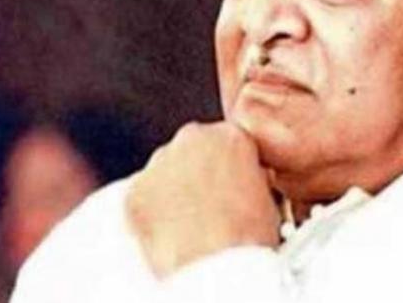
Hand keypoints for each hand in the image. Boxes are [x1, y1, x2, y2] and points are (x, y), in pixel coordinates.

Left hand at [125, 121, 280, 277]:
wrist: (218, 265)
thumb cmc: (247, 237)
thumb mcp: (267, 196)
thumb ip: (248, 177)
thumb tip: (240, 186)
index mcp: (230, 136)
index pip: (226, 142)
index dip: (228, 167)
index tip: (228, 185)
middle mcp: (192, 139)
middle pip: (192, 151)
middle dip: (197, 174)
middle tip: (207, 206)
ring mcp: (160, 163)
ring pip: (165, 172)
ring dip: (173, 192)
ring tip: (189, 224)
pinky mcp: (135, 190)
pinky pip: (142, 197)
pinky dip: (152, 213)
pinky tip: (170, 232)